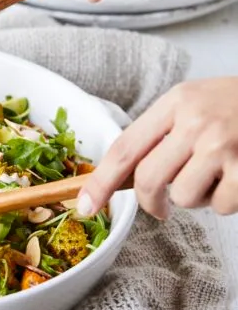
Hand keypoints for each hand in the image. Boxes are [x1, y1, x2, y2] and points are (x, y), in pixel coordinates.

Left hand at [77, 78, 237, 218]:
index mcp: (176, 102)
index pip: (125, 148)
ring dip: (197, 198)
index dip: (100, 183)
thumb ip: (162, 135)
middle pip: (147, 179)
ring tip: (217, 176)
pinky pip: (219, 207)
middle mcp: (196, 120)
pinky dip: (227, 202)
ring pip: (183, 197)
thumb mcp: (196, 105)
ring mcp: (223, 144)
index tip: (86, 207)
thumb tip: (119, 179)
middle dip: (150, 202)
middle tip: (161, 207)